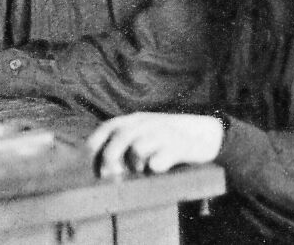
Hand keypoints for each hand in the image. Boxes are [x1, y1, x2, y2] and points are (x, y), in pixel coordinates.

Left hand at [87, 112, 223, 178]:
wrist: (206, 134)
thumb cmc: (168, 139)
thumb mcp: (147, 133)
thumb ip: (127, 142)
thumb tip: (102, 166)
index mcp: (137, 119)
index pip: (110, 126)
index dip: (96, 141)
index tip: (88, 157)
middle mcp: (148, 123)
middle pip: (122, 136)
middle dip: (110, 156)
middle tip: (108, 174)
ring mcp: (164, 133)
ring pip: (138, 147)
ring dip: (134, 163)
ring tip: (141, 170)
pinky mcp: (179, 146)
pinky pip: (160, 158)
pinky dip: (154, 166)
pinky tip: (157, 169)